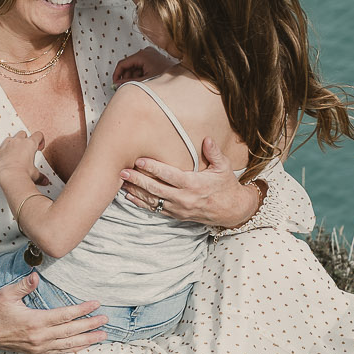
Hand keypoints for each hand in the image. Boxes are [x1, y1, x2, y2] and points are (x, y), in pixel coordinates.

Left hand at [0, 130, 43, 179]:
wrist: (9, 177)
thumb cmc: (22, 173)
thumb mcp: (35, 175)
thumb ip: (40, 176)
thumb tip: (43, 180)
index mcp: (29, 144)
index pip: (38, 135)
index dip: (40, 140)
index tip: (39, 147)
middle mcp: (17, 142)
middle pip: (23, 133)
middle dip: (25, 140)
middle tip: (26, 151)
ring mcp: (6, 145)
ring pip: (10, 139)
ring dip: (13, 144)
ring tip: (16, 155)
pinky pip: (0, 148)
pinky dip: (3, 152)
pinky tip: (6, 160)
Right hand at [0, 273, 104, 353]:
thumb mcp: (7, 294)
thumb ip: (24, 286)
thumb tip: (36, 276)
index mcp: (35, 321)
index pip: (65, 316)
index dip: (82, 310)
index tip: (96, 305)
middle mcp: (39, 337)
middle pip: (71, 331)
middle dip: (90, 326)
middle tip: (106, 320)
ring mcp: (38, 346)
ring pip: (68, 344)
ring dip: (87, 340)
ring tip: (102, 336)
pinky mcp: (35, 352)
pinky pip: (59, 352)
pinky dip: (73, 349)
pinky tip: (83, 347)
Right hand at [113, 45, 174, 84]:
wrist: (182, 81)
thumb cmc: (167, 79)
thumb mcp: (144, 82)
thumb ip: (128, 83)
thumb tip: (117, 84)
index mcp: (143, 54)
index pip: (122, 63)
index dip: (117, 74)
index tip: (115, 82)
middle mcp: (146, 52)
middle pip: (129, 65)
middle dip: (127, 77)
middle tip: (126, 87)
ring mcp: (151, 55)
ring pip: (135, 67)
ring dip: (134, 77)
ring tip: (140, 85)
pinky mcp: (154, 59)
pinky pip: (141, 67)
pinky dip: (140, 75)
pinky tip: (145, 82)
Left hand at [121, 137, 265, 228]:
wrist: (232, 211)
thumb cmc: (226, 186)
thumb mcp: (224, 167)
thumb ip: (214, 153)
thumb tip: (207, 139)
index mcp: (193, 184)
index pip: (169, 175)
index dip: (153, 168)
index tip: (139, 161)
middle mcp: (184, 198)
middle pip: (156, 189)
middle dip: (138, 180)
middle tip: (123, 172)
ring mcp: (179, 208)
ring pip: (153, 201)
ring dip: (136, 192)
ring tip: (122, 184)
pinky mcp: (176, 215)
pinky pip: (155, 210)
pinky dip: (142, 204)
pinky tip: (130, 197)